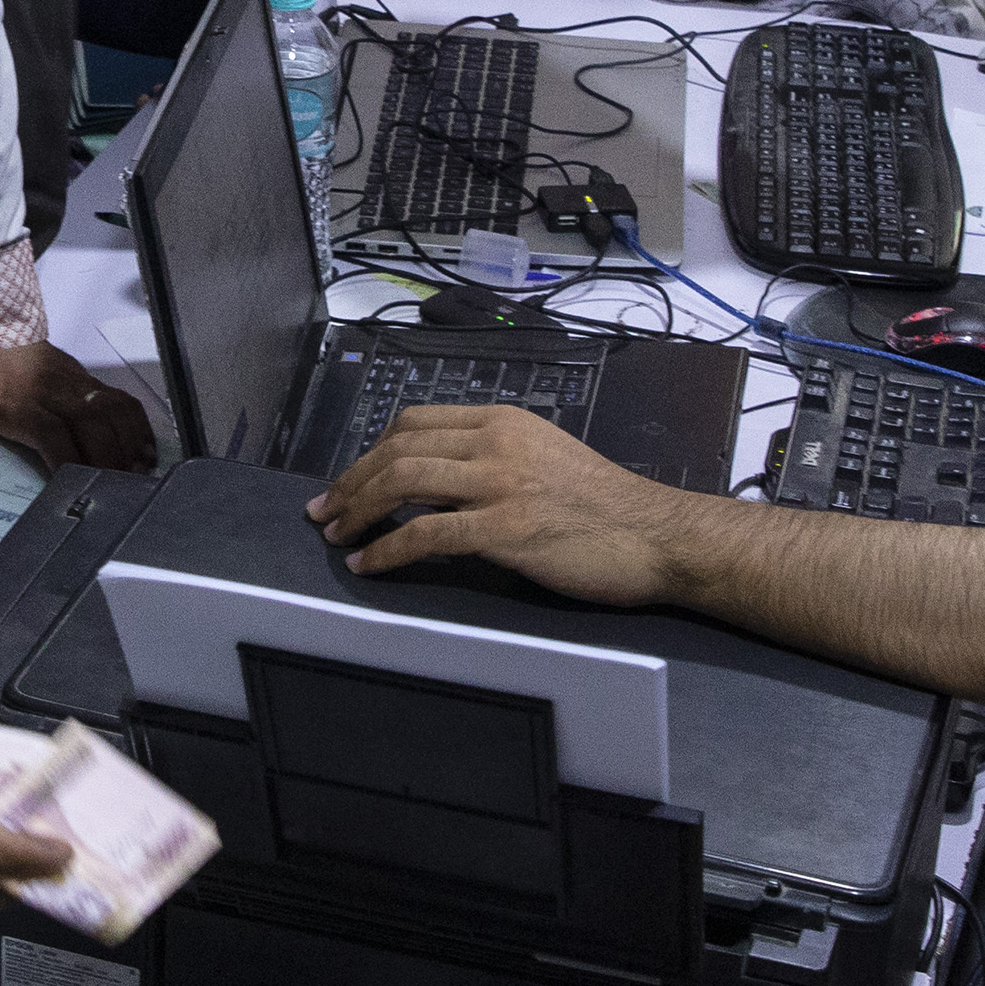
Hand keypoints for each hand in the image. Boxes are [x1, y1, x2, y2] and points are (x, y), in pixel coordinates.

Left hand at [0, 342, 149, 477]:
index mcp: (20, 401)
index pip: (53, 435)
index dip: (69, 462)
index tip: (78, 488)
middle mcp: (55, 392)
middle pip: (93, 426)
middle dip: (109, 459)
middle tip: (120, 490)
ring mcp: (76, 384)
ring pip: (113, 411)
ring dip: (130, 442)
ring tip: (140, 472)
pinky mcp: (88, 379)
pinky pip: (120, 399)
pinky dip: (137, 424)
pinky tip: (146, 448)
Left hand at [307, 402, 693, 601]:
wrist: (658, 536)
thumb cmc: (607, 506)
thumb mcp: (546, 458)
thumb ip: (495, 459)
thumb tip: (444, 484)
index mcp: (504, 421)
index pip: (416, 422)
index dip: (372, 451)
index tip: (350, 478)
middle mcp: (496, 442)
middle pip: (399, 449)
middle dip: (351, 481)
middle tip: (325, 511)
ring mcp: (500, 483)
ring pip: (403, 482)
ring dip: (358, 510)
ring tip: (337, 536)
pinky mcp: (505, 528)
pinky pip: (425, 535)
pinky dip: (387, 550)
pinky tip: (369, 564)